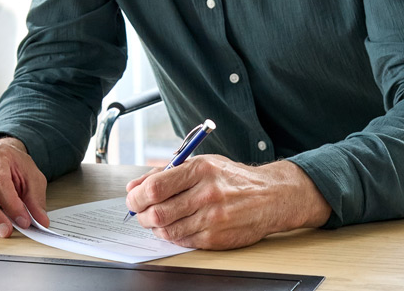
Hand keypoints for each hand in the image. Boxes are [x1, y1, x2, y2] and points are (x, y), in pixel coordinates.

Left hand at [124, 155, 331, 249]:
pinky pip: (182, 240)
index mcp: (200, 170)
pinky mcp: (216, 238)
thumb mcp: (203, 164)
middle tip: (141, 212)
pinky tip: (177, 226)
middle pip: (157, 212)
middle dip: (141, 214)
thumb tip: (135, 187)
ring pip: (167, 229)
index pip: (155, 187)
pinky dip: (173, 235)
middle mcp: (207, 193)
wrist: (270, 197)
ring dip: (155, 226)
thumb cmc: (233, 178)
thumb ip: (167, 173)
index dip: (136, 196)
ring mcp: (212, 218)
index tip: (132, 198)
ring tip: (159, 219)